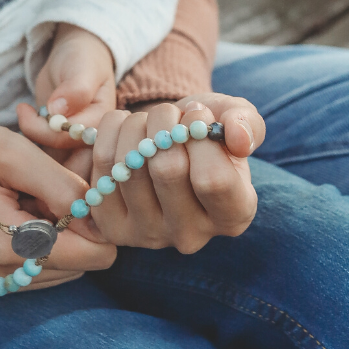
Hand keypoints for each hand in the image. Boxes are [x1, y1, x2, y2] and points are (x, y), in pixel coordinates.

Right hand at [0, 103, 115, 295]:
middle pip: (75, 263)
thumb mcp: (16, 152)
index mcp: (6, 246)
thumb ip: (64, 188)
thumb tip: (100, 218)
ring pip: (56, 268)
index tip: (80, 189)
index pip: (90, 256)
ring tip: (24, 196)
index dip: (98, 222)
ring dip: (53, 234)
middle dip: (73, 226)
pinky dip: (33, 243)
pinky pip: (29, 271)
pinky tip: (11, 210)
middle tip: (44, 185)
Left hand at [16, 24, 115, 168]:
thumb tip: (58, 111)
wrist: (75, 59)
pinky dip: (28, 150)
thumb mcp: (82, 67)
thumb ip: (75, 88)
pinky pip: (44, 163)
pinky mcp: (60, 150)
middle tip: (20, 118)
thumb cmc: (82, 59)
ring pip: (53, 170)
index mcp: (104, 125)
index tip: (23, 108)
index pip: (72, 141)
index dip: (44, 131)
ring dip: (30, 151)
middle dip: (35, 150)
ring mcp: (77, 149)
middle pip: (65, 166)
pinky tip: (24, 119)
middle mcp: (94, 143)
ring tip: (22, 115)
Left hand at [84, 93, 265, 252]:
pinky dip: (112, 131)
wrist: (167, 143)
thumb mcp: (234, 120)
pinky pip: (102, 164)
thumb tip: (238, 137)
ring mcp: (147, 235)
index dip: (201, 137)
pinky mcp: (111, 225)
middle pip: (167, 170)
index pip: (213, 181)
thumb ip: (246, 123)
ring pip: (130, 164)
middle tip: (170, 113)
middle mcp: (191, 235)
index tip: (199, 114)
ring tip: (149, 123)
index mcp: (233, 216)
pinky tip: (126, 130)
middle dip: (166, 123)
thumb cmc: (205, 132)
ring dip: (138, 124)